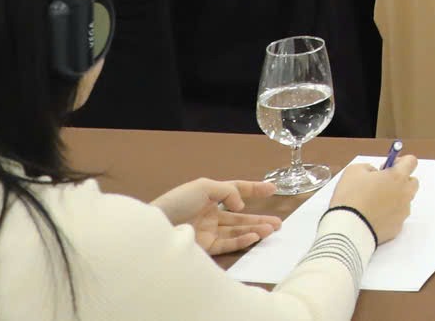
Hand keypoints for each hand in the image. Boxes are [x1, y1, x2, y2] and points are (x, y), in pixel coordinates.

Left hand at [155, 178, 284, 254]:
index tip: (273, 189)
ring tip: (271, 230)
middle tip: (278, 223)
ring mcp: (208, 231)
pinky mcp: (205, 247)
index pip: (236, 190)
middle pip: (240, 216)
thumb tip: (241, 206)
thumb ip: (227, 191)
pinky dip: (242, 240)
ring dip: (255, 230)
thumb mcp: (203, 186)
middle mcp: (210, 213)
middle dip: (259, 218)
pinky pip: (228, 243)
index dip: (254, 189)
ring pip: (237, 231)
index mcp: (209, 195)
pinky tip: (254, 237)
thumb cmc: (176, 203)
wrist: (156, 228)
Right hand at [331, 155, 419, 244]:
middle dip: (400, 181)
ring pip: (404, 201)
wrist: (347, 230)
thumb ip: (369, 167)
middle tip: (381, 185)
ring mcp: (403, 212)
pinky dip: (388, 216)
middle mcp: (405, 194)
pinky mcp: (398, 228)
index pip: (411, 161)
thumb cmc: (350, 197)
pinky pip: (396, 217)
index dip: (400, 162)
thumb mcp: (354, 171)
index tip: (386, 168)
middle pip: (412, 182)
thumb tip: (375, 173)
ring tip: (373, 204)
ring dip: (394, 199)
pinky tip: (373, 217)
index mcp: (397, 177)